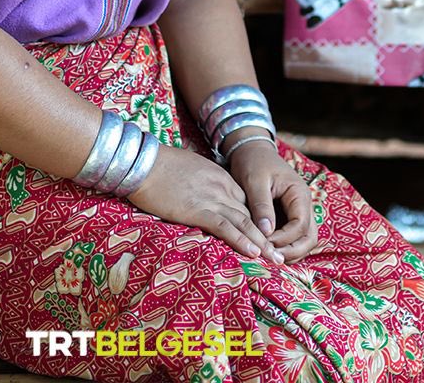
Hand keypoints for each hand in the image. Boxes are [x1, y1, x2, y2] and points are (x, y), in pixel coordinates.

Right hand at [126, 143, 284, 263]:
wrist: (143, 162)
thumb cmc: (160, 166)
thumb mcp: (190, 169)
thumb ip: (204, 183)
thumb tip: (205, 197)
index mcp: (219, 177)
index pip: (246, 202)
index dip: (258, 221)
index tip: (269, 237)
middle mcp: (221, 187)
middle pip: (250, 214)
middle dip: (267, 236)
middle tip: (281, 255)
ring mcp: (210, 199)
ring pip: (244, 222)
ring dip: (262, 243)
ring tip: (276, 260)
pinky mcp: (197, 211)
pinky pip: (225, 227)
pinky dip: (241, 240)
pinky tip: (253, 252)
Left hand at [228, 139, 316, 262]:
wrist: (250, 150)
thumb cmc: (253, 162)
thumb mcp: (254, 181)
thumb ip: (261, 206)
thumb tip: (266, 232)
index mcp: (299, 194)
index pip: (301, 225)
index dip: (285, 238)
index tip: (265, 242)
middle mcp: (303, 205)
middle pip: (309, 238)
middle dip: (293, 251)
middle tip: (271, 258)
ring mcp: (297, 211)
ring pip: (303, 240)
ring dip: (289, 251)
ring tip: (269, 257)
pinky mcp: (288, 216)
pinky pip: (292, 237)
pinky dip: (284, 246)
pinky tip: (268, 250)